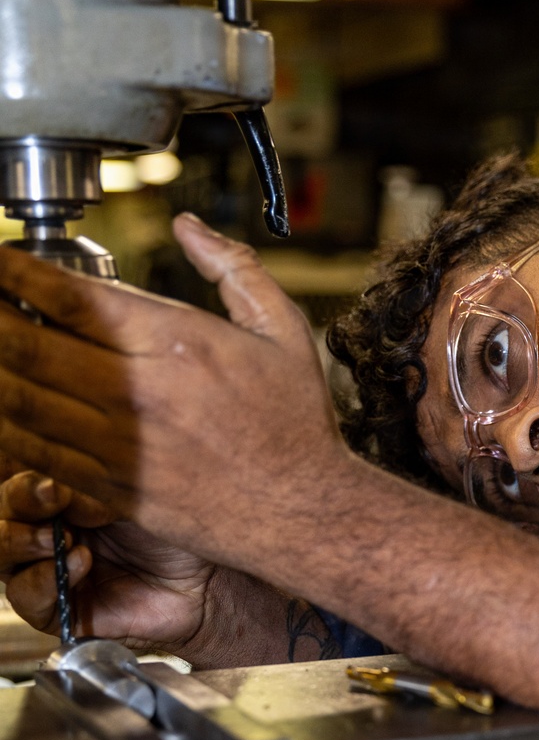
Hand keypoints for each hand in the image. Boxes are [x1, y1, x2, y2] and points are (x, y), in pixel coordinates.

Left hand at [0, 215, 345, 584]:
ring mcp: (120, 443)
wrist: (306, 511)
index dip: (17, 272)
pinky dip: (6, 427)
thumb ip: (234, 269)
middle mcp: (140, 391)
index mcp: (177, 342)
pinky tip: (0, 405)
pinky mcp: (112, 488)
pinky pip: (36, 452)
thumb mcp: (283, 330)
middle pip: (30, 342)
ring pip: (22, 398)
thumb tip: (190, 227)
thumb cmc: (297, 427)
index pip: (72, 296)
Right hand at [0, 468, 216, 651]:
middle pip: (1, 513)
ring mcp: (45, 569)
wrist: (202, 580)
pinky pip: (24, 596)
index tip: (53, 482)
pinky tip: (81, 565)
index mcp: (59, 494)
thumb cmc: (173, 533)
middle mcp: (45, 528)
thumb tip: (48, 482)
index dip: (23, 480)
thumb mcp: (128, 495)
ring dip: (24, 541)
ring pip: (0, 553)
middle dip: (19, 504)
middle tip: (55, 502)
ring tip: (66, 538)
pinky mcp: (56, 609)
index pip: (15, 480)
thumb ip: (84, 484)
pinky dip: (45, 580)